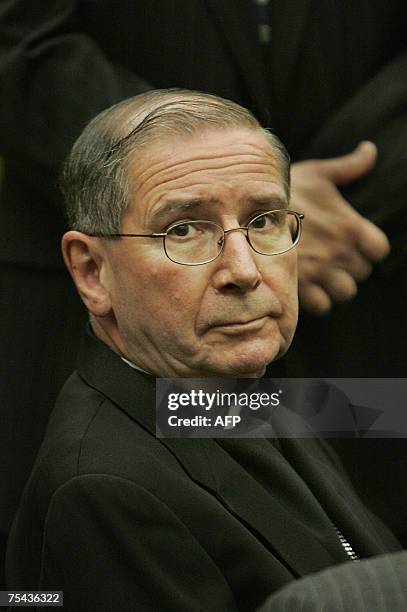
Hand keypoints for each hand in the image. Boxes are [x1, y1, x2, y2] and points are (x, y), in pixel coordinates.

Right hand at [291, 141, 389, 314]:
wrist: (247, 212)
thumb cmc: (286, 190)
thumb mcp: (318, 173)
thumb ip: (348, 166)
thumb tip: (370, 149)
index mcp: (350, 226)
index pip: (379, 250)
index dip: (369, 250)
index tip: (354, 245)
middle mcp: (339, 252)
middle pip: (361, 273)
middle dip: (349, 267)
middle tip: (331, 258)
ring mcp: (321, 271)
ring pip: (345, 292)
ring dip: (335, 285)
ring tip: (320, 274)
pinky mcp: (301, 287)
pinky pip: (323, 305)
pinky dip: (317, 299)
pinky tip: (306, 285)